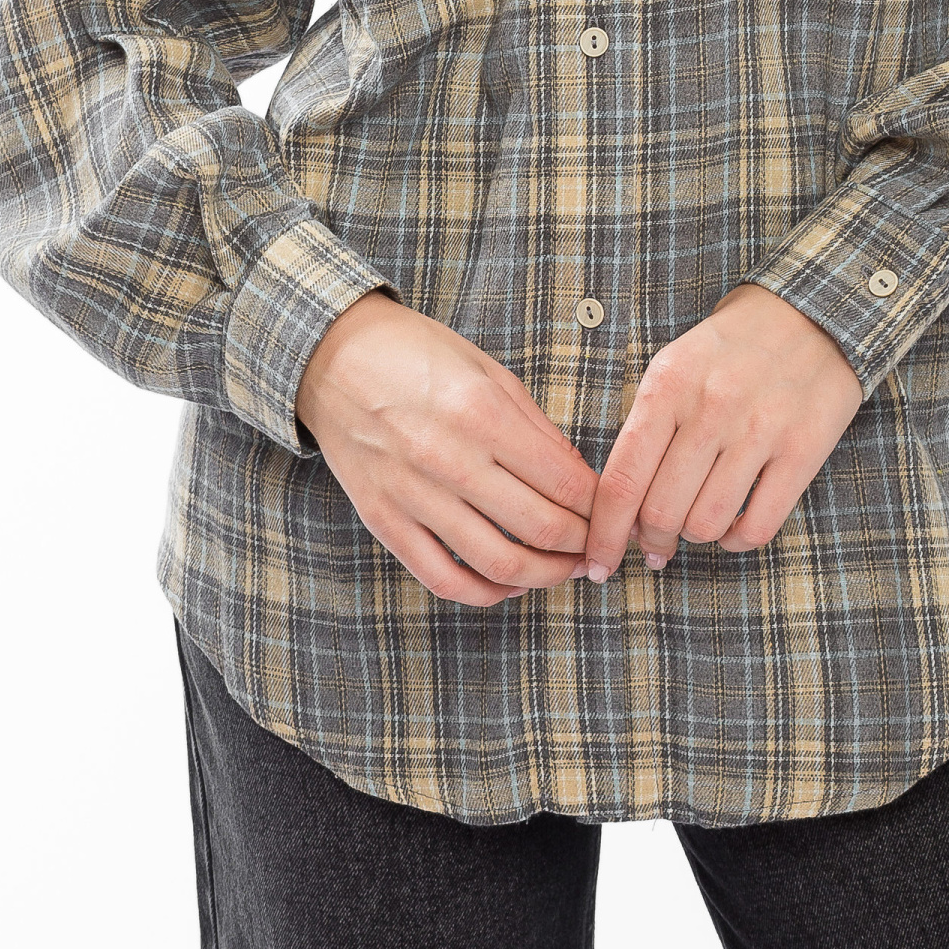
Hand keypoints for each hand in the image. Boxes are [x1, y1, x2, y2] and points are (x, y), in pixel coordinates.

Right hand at [295, 292, 600, 607]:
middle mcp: (450, 460)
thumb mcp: (487, 370)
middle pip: (541, 529)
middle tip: (600, 547)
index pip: (564, 483)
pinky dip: (486, 594)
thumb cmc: (416, 354)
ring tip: (565, 570)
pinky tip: (510, 584)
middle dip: (583, 546)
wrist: (333, 358)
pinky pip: (443, 579)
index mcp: (482, 414)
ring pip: (499, 565)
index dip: (600, 507)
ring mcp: (413, 496)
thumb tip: (579, 478)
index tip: (614, 513)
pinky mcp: (385, 521)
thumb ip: (535, 427)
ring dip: (545, 577)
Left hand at [579, 284, 865, 580]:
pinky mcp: (803, 450)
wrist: (809, 316)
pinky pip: (758, 527)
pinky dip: (737, 540)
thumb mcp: (673, 368)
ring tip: (696, 521)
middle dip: (651, 541)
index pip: (622, 480)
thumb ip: (644, 432)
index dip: (604, 534)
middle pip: (662, 512)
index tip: (597, 562)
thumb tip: (622, 511)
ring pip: (707, 524)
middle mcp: (712, 408)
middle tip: (654, 544)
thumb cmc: (728, 350)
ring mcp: (761, 430)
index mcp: (669, 385)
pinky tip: (732, 527)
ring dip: (694, 537)